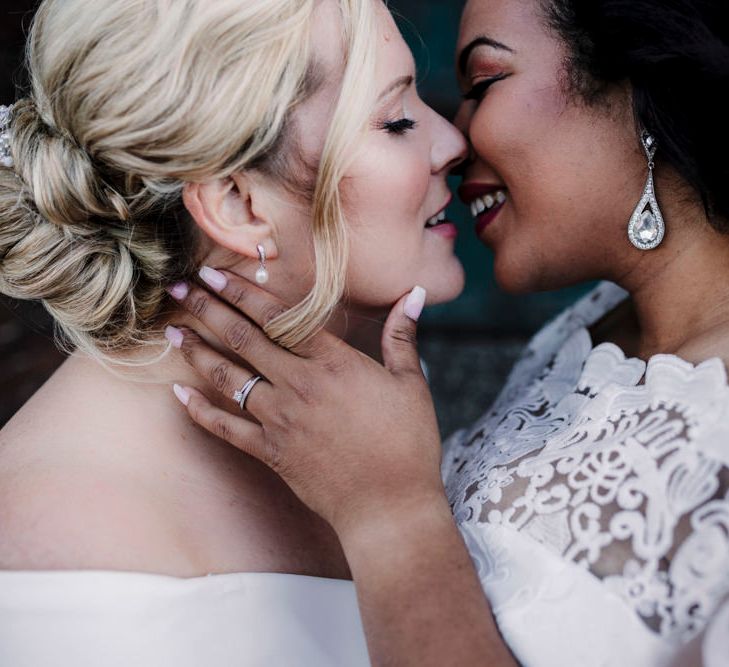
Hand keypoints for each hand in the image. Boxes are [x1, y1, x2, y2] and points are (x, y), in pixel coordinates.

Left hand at [166, 269, 444, 538]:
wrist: (389, 507)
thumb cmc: (407, 443)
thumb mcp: (411, 383)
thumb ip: (402, 336)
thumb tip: (414, 294)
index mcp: (332, 363)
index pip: (277, 317)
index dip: (241, 292)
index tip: (213, 273)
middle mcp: (298, 385)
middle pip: (243, 339)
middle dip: (207, 310)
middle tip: (179, 290)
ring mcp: (280, 420)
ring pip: (227, 378)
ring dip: (197, 353)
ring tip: (172, 333)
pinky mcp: (271, 452)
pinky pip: (225, 429)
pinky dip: (199, 412)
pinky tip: (177, 395)